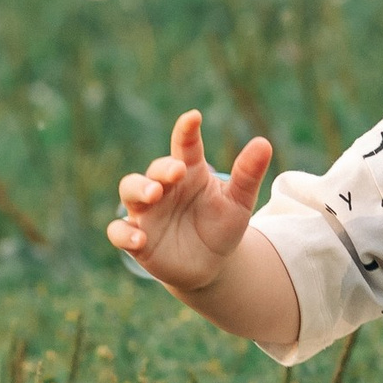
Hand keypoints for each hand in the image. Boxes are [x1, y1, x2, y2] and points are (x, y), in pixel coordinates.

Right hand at [107, 109, 273, 294]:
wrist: (211, 265)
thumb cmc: (222, 225)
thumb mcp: (239, 202)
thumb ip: (248, 174)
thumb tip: (264, 142)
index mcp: (189, 172)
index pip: (185, 146)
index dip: (186, 131)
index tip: (194, 117)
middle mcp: (164, 188)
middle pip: (154, 170)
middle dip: (162, 169)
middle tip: (177, 172)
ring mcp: (148, 213)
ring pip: (129, 191)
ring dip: (138, 190)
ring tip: (153, 195)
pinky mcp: (137, 239)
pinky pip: (119, 232)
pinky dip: (124, 233)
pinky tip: (139, 238)